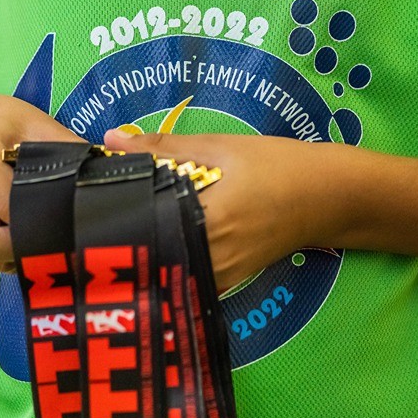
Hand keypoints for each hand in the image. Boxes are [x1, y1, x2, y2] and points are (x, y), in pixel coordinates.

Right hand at [0, 92, 73, 267]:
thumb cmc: (2, 120)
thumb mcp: (36, 122)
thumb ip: (67, 148)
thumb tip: (104, 175)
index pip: (9, 207)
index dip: (40, 218)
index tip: (67, 217)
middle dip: (21, 246)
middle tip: (52, 232)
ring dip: (11, 249)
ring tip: (39, 227)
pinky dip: (2, 246)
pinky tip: (21, 227)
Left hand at [103, 127, 344, 292]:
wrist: (328, 197)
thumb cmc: (277, 166)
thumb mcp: (221, 147)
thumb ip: (164, 147)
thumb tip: (110, 138)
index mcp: (206, 222)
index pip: (142, 225)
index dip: (113, 215)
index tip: (89, 201)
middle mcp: (209, 258)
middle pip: (149, 249)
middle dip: (123, 231)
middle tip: (95, 210)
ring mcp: (217, 275)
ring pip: (165, 262)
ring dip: (144, 242)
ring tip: (118, 218)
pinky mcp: (224, 279)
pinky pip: (183, 269)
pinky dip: (167, 251)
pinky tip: (155, 230)